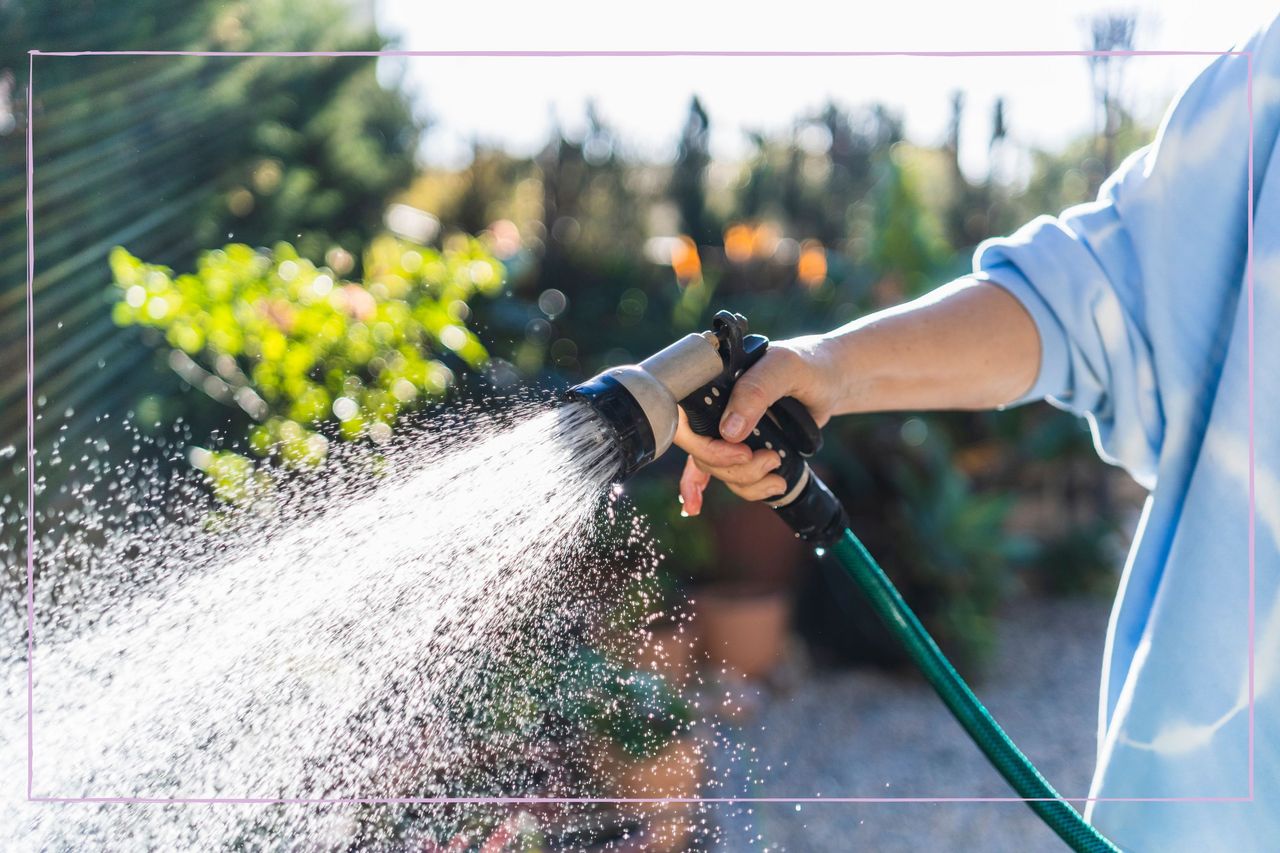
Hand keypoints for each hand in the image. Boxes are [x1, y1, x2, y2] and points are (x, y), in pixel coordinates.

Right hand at [675, 336, 838, 514]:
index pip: (684, 421)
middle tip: (770, 460)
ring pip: (715, 470)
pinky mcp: (737, 446)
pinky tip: (693, 506)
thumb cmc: (809, 365)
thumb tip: (728, 432)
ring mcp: (724, 429)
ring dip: (746, 482)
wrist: (830, 382)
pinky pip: (714, 471)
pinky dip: (702, 490)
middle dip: (736, 468)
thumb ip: (756, 391)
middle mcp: (712, 408)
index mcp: (712, 383)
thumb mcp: (785, 368)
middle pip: (701, 454)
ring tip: (777, 474)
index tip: (741, 454)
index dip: (705, 447)